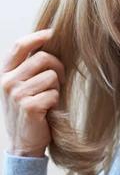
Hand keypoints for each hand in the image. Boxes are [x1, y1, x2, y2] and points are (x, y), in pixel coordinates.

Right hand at [0, 29, 64, 156]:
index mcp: (5, 73)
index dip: (38, 36)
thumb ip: (31, 66)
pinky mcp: (28, 106)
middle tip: (59, 80)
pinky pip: (54, 93)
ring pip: (51, 75)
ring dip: (56, 87)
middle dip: (58, 67)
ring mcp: (16, 94)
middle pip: (43, 58)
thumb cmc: (30, 109)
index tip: (53, 33)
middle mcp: (7, 81)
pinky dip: (56, 101)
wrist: (24, 142)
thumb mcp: (24, 85)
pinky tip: (47, 109)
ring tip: (49, 98)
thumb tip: (51, 41)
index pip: (20, 45)